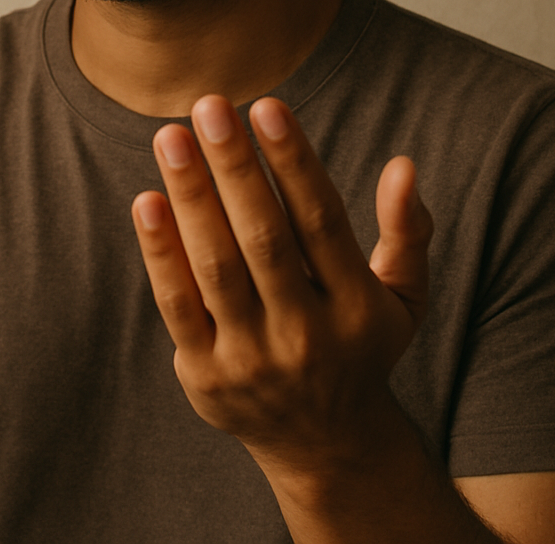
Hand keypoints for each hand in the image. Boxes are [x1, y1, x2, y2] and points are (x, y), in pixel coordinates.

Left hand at [131, 94, 431, 474]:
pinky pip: (177, 304)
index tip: (267, 107)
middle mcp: (305, 332)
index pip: (321, 219)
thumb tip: (405, 165)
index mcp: (356, 304)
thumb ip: (408, 232)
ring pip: (215, 265)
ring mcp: (251, 357)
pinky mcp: (204, 375)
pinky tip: (146, 200)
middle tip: (208, 105)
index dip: (293, 161)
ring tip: (170, 136)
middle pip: (263, 236)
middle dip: (233, 166)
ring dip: (190, 196)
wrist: (326, 447)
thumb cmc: (361, 349)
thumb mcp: (404, 299)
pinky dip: (160, 253)